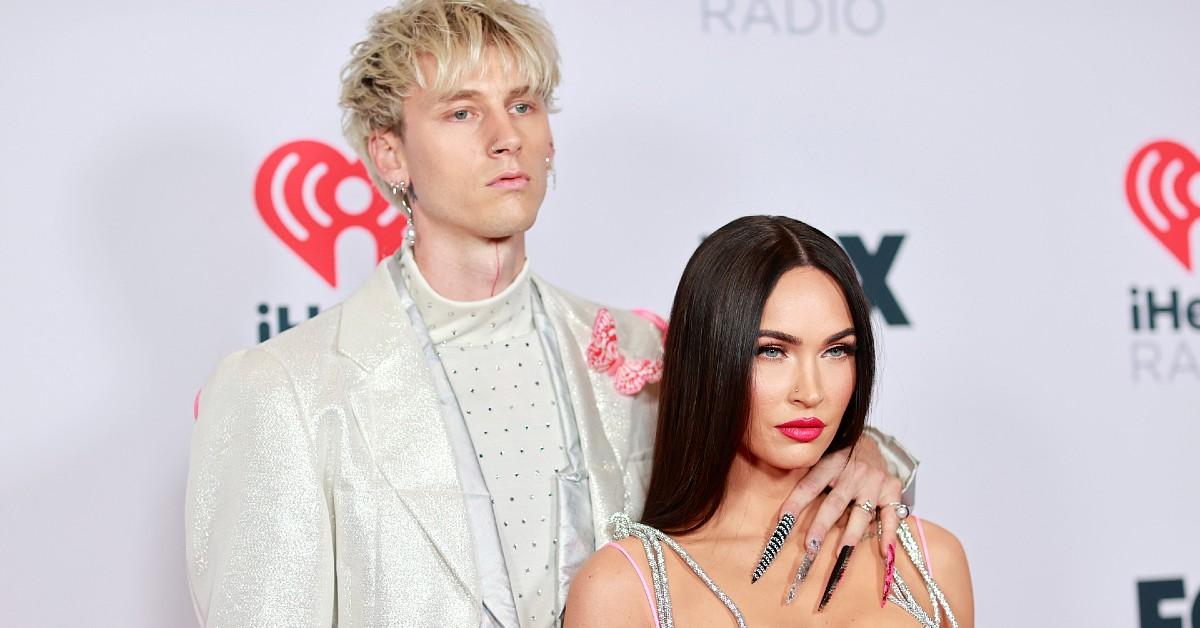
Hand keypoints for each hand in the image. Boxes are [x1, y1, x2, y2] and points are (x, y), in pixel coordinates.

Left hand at [774, 436, 902, 573]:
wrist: (874, 442)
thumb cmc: (841, 457)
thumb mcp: (823, 457)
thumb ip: (809, 477)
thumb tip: (785, 510)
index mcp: (831, 462)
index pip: (810, 486)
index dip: (795, 504)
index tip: (782, 524)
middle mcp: (854, 472)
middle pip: (835, 503)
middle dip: (821, 525)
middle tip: (810, 547)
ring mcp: (874, 482)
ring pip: (861, 512)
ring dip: (850, 535)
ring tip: (840, 554)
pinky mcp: (892, 490)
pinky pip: (891, 516)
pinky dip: (888, 535)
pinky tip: (885, 553)